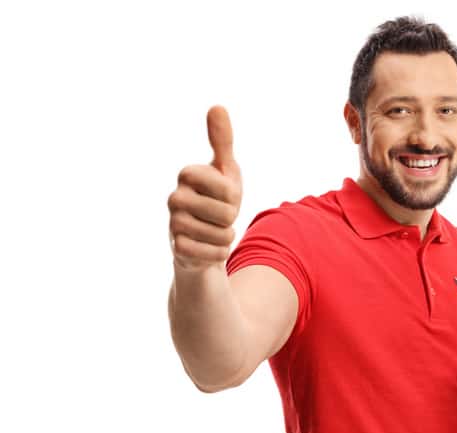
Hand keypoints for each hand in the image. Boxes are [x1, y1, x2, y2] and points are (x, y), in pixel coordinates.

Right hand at [168, 106, 242, 270]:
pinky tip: (209, 248)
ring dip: (227, 237)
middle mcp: (175, 197)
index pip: (228, 188)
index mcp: (188, 174)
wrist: (205, 239)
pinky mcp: (177, 248)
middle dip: (232, 218)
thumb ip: (222, 140)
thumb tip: (217, 106)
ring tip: (215, 231)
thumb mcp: (226, 170)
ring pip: (221, 235)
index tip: (225, 195)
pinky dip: (219, 253)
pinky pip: (214, 253)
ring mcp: (173, 224)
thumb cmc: (218, 200)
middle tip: (220, 216)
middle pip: (227, 213)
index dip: (234, 195)